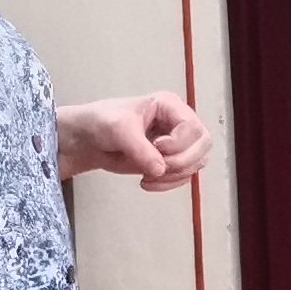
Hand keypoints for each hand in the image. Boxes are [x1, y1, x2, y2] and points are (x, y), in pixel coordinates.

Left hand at [61, 93, 208, 190]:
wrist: (87, 141)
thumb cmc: (101, 123)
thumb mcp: (119, 130)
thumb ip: (140, 148)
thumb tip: (160, 169)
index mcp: (169, 106)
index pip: (192, 126)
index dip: (178, 142)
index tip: (156, 146)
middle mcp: (177, 123)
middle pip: (203, 144)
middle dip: (182, 161)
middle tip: (158, 166)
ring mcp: (176, 143)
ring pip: (196, 162)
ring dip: (175, 175)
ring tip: (148, 176)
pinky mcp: (169, 161)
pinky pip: (184, 176)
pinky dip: (169, 184)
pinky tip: (147, 182)